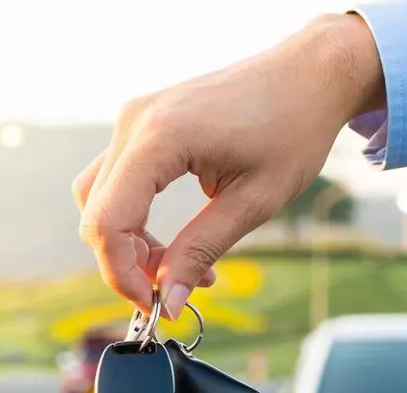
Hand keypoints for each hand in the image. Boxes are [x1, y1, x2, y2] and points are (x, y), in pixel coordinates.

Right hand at [73, 13, 384, 318]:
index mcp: (160, 137)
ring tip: (180, 265)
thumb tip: (167, 302)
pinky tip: (175, 238)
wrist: (310, 74)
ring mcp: (136, 118)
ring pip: (101, 198)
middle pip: (96, 212)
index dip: (120, 272)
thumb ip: (200, 252)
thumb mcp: (253, 202)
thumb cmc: (293, 128)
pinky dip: (137, 215)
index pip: (106, 220)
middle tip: (172, 289)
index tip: (153, 303)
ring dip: (130, 241)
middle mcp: (136, 122)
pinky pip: (120, 179)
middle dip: (126, 261)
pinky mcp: (145, 122)